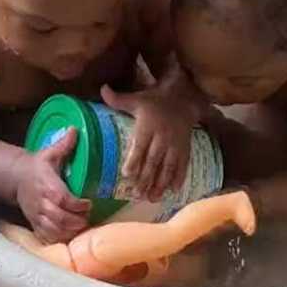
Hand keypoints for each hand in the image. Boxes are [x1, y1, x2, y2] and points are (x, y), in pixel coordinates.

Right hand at [16, 127, 91, 243]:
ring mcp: (36, 215)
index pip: (63, 199)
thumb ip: (64, 145)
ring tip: (81, 226)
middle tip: (88, 217)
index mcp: (46, 184)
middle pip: (60, 219)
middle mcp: (41, 202)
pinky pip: (46, 238)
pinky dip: (59, 239)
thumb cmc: (36, 166)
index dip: (77, 204)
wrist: (15, 177)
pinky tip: (69, 234)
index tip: (88, 203)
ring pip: (55, 231)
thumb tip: (75, 129)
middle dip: (77, 221)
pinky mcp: (34, 223)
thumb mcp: (49, 153)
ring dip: (70, 232)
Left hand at [101, 84, 194, 201]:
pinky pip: (183, 165)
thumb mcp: (136, 98)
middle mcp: (162, 136)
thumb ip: (117, 99)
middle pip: (154, 160)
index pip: (140, 144)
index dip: (134, 159)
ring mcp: (175, 144)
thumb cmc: (154, 100)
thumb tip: (101, 88)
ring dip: (161, 184)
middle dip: (146, 179)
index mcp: (148, 125)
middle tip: (136, 194)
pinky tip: (172, 191)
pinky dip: (178, 178)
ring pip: (168, 166)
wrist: (184, 98)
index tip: (127, 174)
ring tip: (152, 198)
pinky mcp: (185, 149)